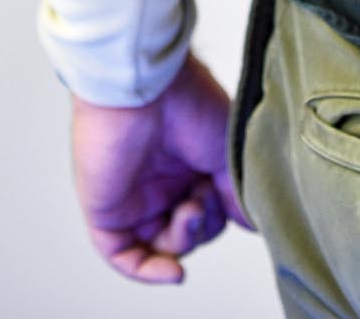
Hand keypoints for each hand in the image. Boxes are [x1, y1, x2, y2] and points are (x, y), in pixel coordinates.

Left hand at [70, 54, 254, 282]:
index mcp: (189, 164)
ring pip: (159, 245)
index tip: (230, 202)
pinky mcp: (106, 209)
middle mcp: (161, 181)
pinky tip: (173, 272)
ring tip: (189, 210)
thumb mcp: (227, 153)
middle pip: (185, 231)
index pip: (207, 210)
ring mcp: (133, 196)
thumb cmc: (188, 102)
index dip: (220, 216)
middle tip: (204, 199)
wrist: (147, 88)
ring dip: (182, 242)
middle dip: (202, 226)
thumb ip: (235, 193)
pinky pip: (121, 255)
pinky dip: (147, 270)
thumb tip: (253, 225)